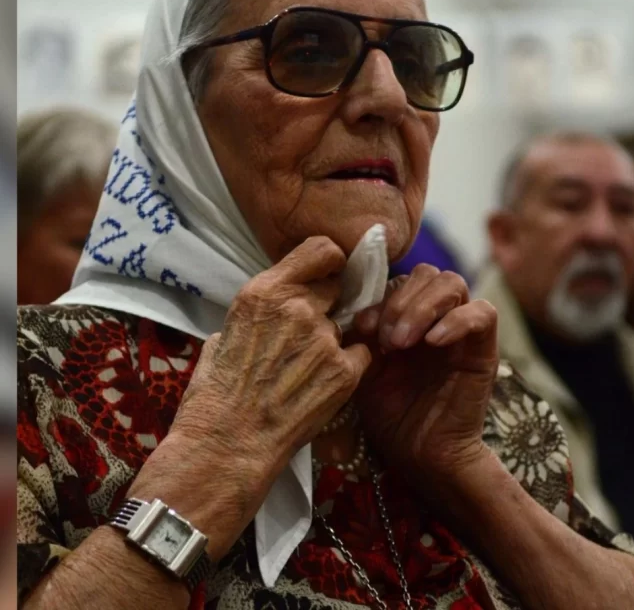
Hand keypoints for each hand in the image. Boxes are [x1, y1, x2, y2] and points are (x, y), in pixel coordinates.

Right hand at [169, 236, 371, 479]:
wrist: (226, 446)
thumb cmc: (214, 397)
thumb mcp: (223, 336)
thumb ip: (258, 315)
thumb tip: (274, 311)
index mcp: (264, 292)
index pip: (321, 248)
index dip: (328, 263)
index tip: (325, 276)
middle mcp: (298, 307)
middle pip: (334, 288)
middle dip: (327, 306)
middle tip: (310, 333)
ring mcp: (325, 338)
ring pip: (345, 326)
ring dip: (331, 342)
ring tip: (306, 372)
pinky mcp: (344, 370)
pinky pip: (359, 355)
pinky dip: (347, 367)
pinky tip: (323, 386)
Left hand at [352, 264, 498, 480]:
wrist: (420, 455)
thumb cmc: (391, 414)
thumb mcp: (366, 369)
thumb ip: (364, 336)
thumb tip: (362, 312)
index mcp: (409, 317)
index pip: (401, 279)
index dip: (381, 297)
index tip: (365, 328)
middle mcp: (437, 317)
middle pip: (428, 273)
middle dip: (401, 301)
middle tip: (387, 340)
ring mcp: (462, 330)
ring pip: (453, 283)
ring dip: (422, 307)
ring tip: (402, 343)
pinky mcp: (484, 349)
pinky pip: (483, 313)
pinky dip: (457, 320)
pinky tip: (433, 342)